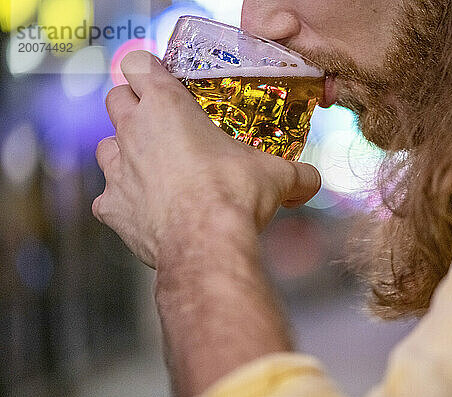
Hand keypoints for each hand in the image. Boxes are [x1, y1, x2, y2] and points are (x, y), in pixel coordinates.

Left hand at [93, 50, 320, 266]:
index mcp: (168, 107)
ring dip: (123, 151)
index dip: (149, 70)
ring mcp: (117, 170)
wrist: (207, 242)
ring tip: (151, 167)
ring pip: (105, 146)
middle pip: (115, 99)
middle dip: (133, 106)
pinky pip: (107, 198)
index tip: (161, 81)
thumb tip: (313, 181)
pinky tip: (148, 211)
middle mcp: (134, 131)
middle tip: (160, 124)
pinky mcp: (110, 208)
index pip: (139, 65)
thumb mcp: (277, 176)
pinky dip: (123, 202)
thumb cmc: (233, 196)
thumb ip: (297, 173)